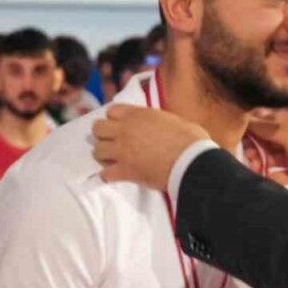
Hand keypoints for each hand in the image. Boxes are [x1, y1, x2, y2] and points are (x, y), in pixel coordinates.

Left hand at [92, 104, 209, 190]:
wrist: (190, 162)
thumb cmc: (189, 138)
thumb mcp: (171, 119)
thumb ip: (155, 119)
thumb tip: (157, 125)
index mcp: (137, 115)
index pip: (111, 111)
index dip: (115, 119)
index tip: (121, 126)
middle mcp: (124, 130)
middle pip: (97, 128)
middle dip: (103, 135)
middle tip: (113, 142)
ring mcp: (122, 151)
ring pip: (97, 151)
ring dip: (104, 156)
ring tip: (114, 160)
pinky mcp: (124, 171)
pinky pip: (105, 174)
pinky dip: (109, 176)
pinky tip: (117, 176)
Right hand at [246, 111, 287, 204]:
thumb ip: (268, 127)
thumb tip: (247, 119)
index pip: (268, 121)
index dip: (253, 126)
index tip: (238, 133)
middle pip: (266, 140)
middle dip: (254, 146)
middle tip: (246, 154)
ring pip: (269, 157)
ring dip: (259, 160)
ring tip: (253, 166)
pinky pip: (276, 173)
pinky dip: (268, 174)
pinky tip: (262, 174)